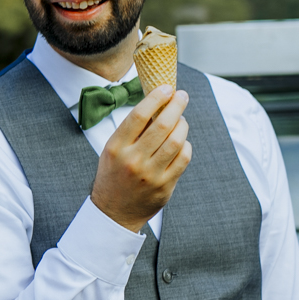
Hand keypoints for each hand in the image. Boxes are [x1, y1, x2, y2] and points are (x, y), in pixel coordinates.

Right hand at [90, 85, 192, 231]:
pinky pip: (183, 159)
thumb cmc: (113, 175)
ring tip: (182, 119)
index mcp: (116, 147)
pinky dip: (186, 146)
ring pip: (177, 141)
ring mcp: (151, 174)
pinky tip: (182, 142)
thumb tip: (157, 105)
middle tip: (182, 96)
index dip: (156, 98)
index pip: (139, 115)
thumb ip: (131, 132)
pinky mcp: (165, 186)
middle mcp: (133, 160)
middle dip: (176, 106)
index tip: (167, 88)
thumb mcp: (112, 151)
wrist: (113, 212)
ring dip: (183, 125)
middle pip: (162, 125)